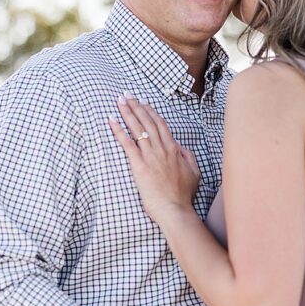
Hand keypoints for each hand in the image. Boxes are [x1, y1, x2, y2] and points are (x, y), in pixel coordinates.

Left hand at [109, 95, 199, 224]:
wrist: (175, 210)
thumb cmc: (183, 195)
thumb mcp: (193, 172)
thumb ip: (186, 156)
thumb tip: (179, 146)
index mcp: (174, 150)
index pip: (160, 125)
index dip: (151, 112)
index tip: (143, 103)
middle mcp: (162, 149)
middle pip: (147, 122)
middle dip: (136, 106)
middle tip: (126, 95)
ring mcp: (150, 156)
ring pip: (137, 128)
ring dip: (127, 113)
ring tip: (119, 101)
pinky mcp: (139, 165)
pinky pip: (127, 143)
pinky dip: (118, 130)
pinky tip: (111, 120)